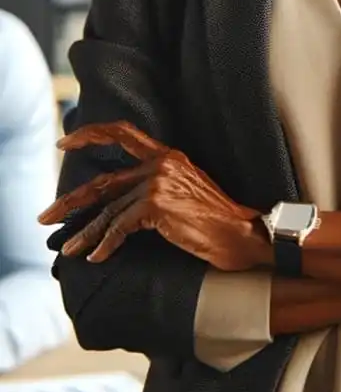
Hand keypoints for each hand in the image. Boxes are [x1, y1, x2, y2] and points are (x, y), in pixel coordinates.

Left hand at [38, 121, 269, 270]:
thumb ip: (152, 189)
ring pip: (109, 210)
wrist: (242, 235)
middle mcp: (161, 162)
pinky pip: (120, 227)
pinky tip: (98, 258)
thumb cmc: (215, 221)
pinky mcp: (157, 203)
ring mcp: (158, 181)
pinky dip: (106, 245)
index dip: (90, 135)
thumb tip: (115, 208)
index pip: (122, 133)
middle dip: (70, 202)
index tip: (64, 143)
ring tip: (70, 250)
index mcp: (168, 155)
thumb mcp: (183, 194)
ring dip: (86, 235)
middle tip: (46, 217)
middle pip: (104, 182)